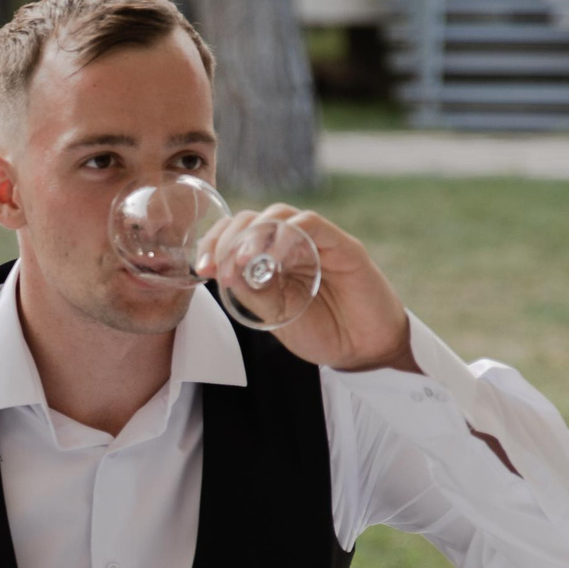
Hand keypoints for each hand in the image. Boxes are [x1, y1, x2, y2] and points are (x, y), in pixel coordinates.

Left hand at [199, 204, 415, 372]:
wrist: (365, 352)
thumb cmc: (322, 332)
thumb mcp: (276, 316)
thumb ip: (253, 293)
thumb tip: (224, 271)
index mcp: (271, 259)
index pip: (236, 234)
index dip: (214, 243)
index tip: (202, 267)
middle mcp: (291, 244)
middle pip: (251, 219)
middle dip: (226, 238)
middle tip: (216, 265)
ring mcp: (316, 241)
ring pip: (278, 215)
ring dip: (253, 234)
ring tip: (240, 261)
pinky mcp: (341, 244)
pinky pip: (310, 225)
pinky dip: (287, 235)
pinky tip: (272, 258)